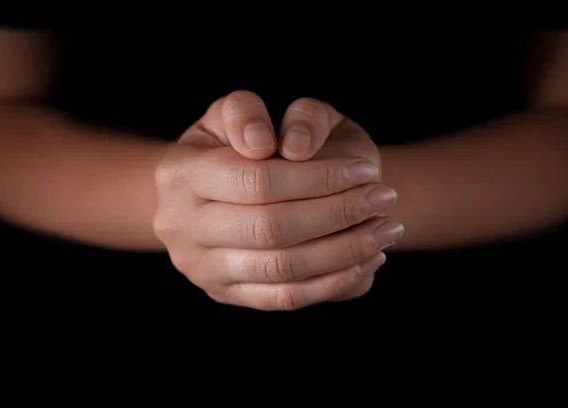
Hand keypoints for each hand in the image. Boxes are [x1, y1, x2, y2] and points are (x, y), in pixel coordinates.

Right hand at [154, 91, 400, 309]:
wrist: (212, 193)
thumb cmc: (237, 146)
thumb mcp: (237, 112)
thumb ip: (249, 112)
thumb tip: (280, 146)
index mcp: (180, 174)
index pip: (258, 180)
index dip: (319, 177)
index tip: (366, 170)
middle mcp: (181, 226)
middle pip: (271, 228)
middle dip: (338, 214)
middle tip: (384, 200)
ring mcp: (201, 267)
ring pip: (281, 269)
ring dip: (345, 252)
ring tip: (386, 230)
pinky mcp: (225, 294)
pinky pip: (284, 298)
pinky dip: (332, 282)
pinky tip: (366, 261)